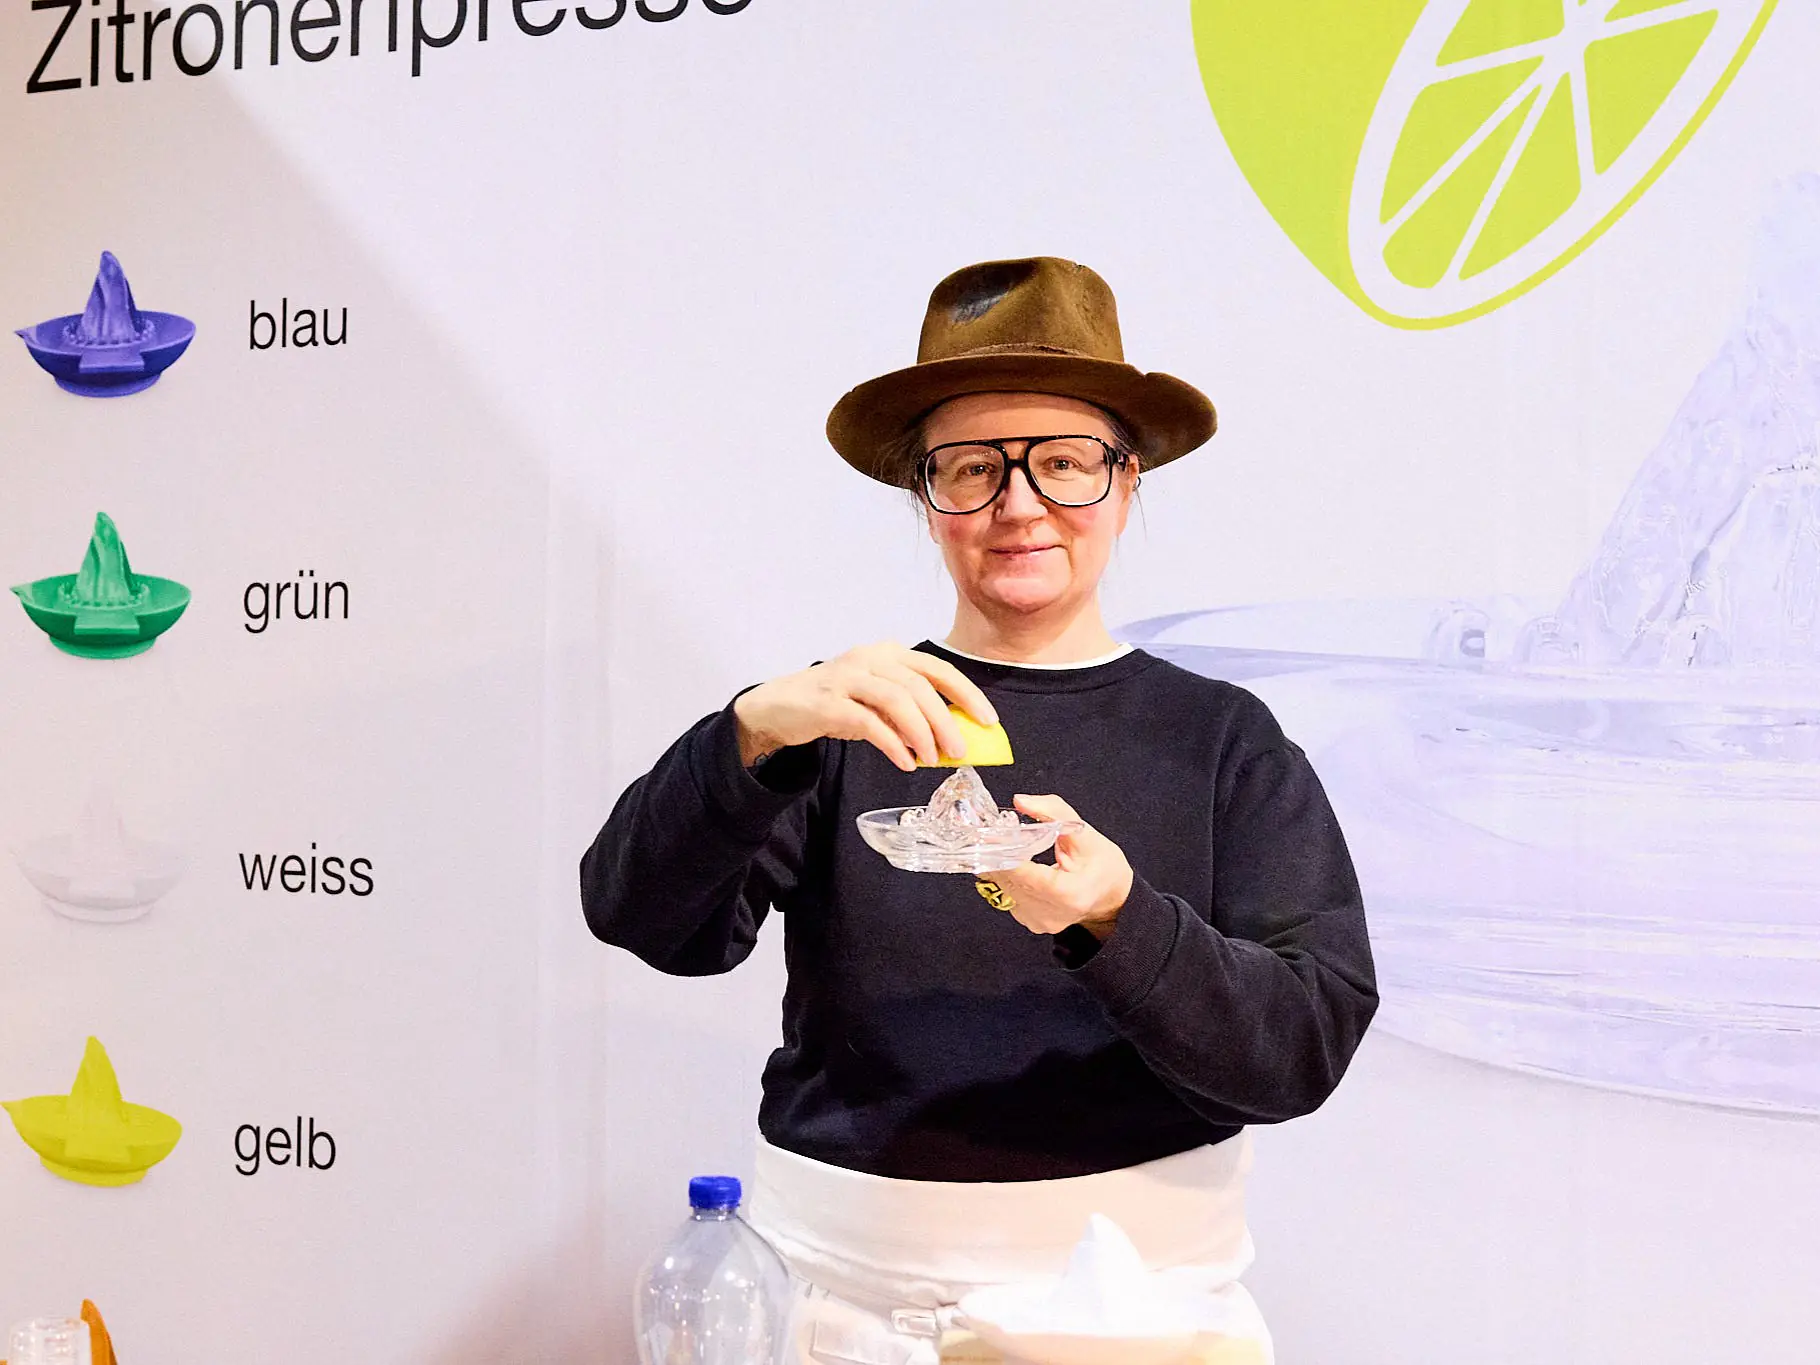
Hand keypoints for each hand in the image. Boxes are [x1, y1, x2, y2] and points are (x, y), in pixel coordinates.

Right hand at [732, 641, 997, 772]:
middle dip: (946, 720)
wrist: (779, 705)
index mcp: (888, 653)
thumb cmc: (836, 703)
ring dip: (922, 733)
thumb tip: (952, 738)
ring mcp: (847, 678)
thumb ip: (909, 710)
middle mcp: (870, 658)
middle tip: (961, 751)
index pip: (937, 668)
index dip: (967, 693)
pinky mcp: (828, 703)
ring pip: (897, 700)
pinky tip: (906, 763)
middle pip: (919, 686)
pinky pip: (868, 723)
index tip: (988, 721)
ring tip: (934, 760)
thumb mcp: (876, 699)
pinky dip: (892, 744)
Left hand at [979, 795, 1132, 938]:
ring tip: (1006, 847)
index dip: (1002, 852)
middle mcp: (1051, 914)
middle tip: (993, 833)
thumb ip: (1054, 812)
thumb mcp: (1085, 833)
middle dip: (998, 855)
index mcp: (1069, 894)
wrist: (1112, 896)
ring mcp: (1039, 922)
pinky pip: (1008, 896)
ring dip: (1000, 866)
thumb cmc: (1104, 866)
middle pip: (1009, 881)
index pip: (1023, 873)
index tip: (989, 834)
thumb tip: (1021, 801)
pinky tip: (1016, 865)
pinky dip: (1008, 878)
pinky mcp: (1031, 923)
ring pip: (1004, 889)